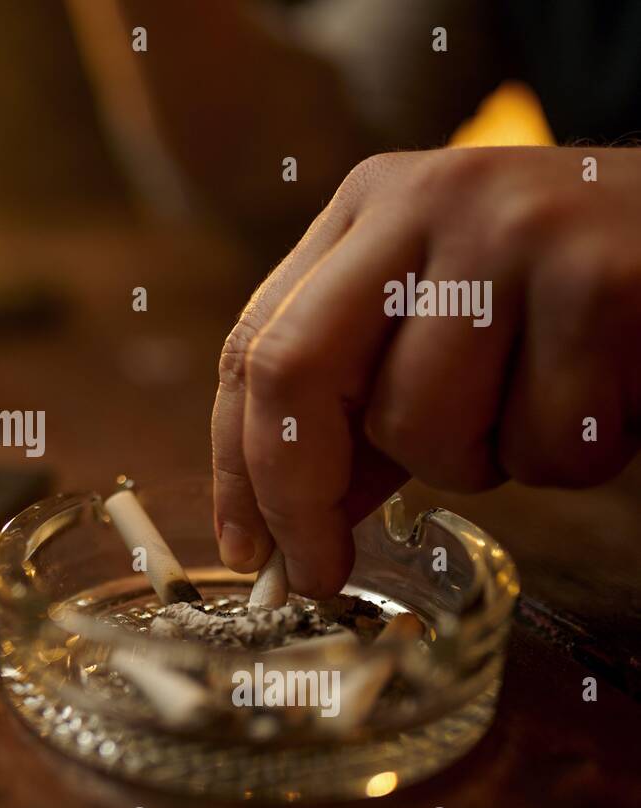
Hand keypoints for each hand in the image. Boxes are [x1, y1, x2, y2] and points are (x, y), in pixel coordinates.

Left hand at [212, 146, 640, 596]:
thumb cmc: (565, 308)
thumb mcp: (442, 339)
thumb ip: (360, 419)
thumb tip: (282, 532)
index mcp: (368, 210)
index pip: (255, 345)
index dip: (235, 464)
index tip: (246, 550)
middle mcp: (424, 201)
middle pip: (295, 371)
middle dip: (296, 494)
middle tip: (317, 574)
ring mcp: (512, 231)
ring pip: (422, 424)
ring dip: (477, 464)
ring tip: (539, 409)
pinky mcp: (603, 280)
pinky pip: (540, 441)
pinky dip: (567, 456)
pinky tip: (608, 397)